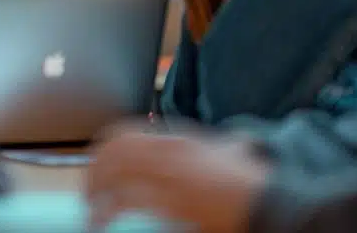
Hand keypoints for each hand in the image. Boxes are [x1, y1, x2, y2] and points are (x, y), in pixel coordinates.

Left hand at [85, 123, 270, 232]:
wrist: (267, 201)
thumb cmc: (252, 182)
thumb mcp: (234, 151)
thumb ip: (222, 145)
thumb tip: (228, 144)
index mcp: (178, 138)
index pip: (125, 134)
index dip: (104, 152)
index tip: (96, 169)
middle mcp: (167, 150)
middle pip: (112, 151)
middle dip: (94, 172)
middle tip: (89, 195)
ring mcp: (166, 173)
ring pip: (112, 173)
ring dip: (96, 194)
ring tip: (93, 214)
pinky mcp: (167, 198)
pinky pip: (123, 200)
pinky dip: (107, 211)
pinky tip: (102, 222)